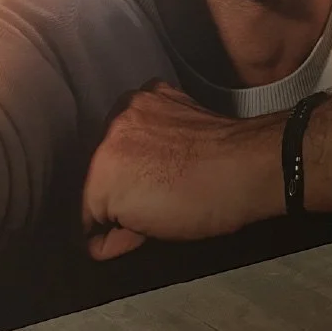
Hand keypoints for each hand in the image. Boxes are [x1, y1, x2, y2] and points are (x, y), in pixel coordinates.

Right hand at [81, 82, 283, 260]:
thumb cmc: (203, 205)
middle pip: (97, 171)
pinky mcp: (155, 91)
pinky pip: (138, 116)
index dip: (102, 229)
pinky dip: (146, 129)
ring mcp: (132, 105)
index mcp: (102, 172)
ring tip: (158, 170)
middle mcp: (109, 132)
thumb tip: (103, 240)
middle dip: (114, 190)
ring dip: (127, 155)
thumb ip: (117, 233)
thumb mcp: (152, 234)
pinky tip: (167, 144)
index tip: (119, 235)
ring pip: (114, 140)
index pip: (85, 210)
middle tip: (143, 203)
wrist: (246, 165)